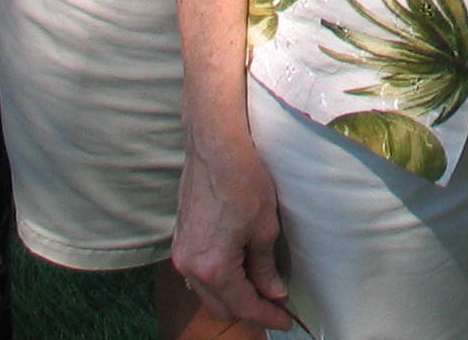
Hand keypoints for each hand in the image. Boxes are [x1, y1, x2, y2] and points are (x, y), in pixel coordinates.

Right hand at [171, 130, 296, 331]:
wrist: (215, 146)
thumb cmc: (243, 181)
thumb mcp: (264, 228)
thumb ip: (265, 267)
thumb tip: (274, 293)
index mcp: (213, 268)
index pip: (243, 305)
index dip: (268, 316)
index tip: (287, 321)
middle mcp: (190, 267)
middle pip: (222, 305)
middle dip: (250, 310)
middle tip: (277, 308)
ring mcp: (181, 254)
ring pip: (209, 292)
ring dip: (234, 296)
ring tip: (261, 291)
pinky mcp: (180, 240)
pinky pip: (199, 274)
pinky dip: (220, 280)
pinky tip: (240, 272)